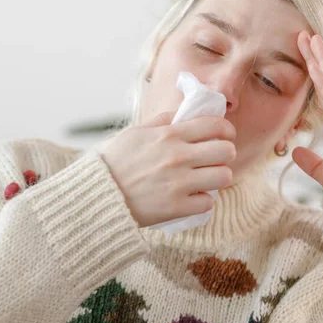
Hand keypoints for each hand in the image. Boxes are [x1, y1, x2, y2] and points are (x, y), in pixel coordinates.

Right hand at [100, 112, 236, 226]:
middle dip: (225, 154)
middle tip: (215, 159)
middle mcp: (178, 157)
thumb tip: (182, 115)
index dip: (226, 130)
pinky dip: (202, 201)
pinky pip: (208, 202)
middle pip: (226, 151)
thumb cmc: (114, 162)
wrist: (96, 195)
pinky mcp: (176, 207)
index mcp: (169, 135)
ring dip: (218, 178)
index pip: (215, 125)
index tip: (225, 136)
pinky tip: (192, 197)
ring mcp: (179, 183)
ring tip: (206, 179)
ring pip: (224, 176)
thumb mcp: (134, 133)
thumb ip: (161, 122)